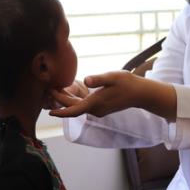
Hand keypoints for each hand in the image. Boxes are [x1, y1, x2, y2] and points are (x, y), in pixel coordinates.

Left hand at [50, 71, 175, 119]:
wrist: (141, 93)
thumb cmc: (127, 83)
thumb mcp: (113, 77)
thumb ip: (98, 78)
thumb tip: (86, 80)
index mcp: (96, 103)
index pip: (74, 110)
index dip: (61, 111)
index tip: (50, 112)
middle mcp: (96, 109)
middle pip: (74, 108)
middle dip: (60, 101)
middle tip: (49, 90)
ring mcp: (99, 110)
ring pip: (79, 107)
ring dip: (67, 101)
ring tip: (57, 90)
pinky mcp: (102, 108)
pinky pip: (84, 106)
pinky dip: (75, 101)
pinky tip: (71, 92)